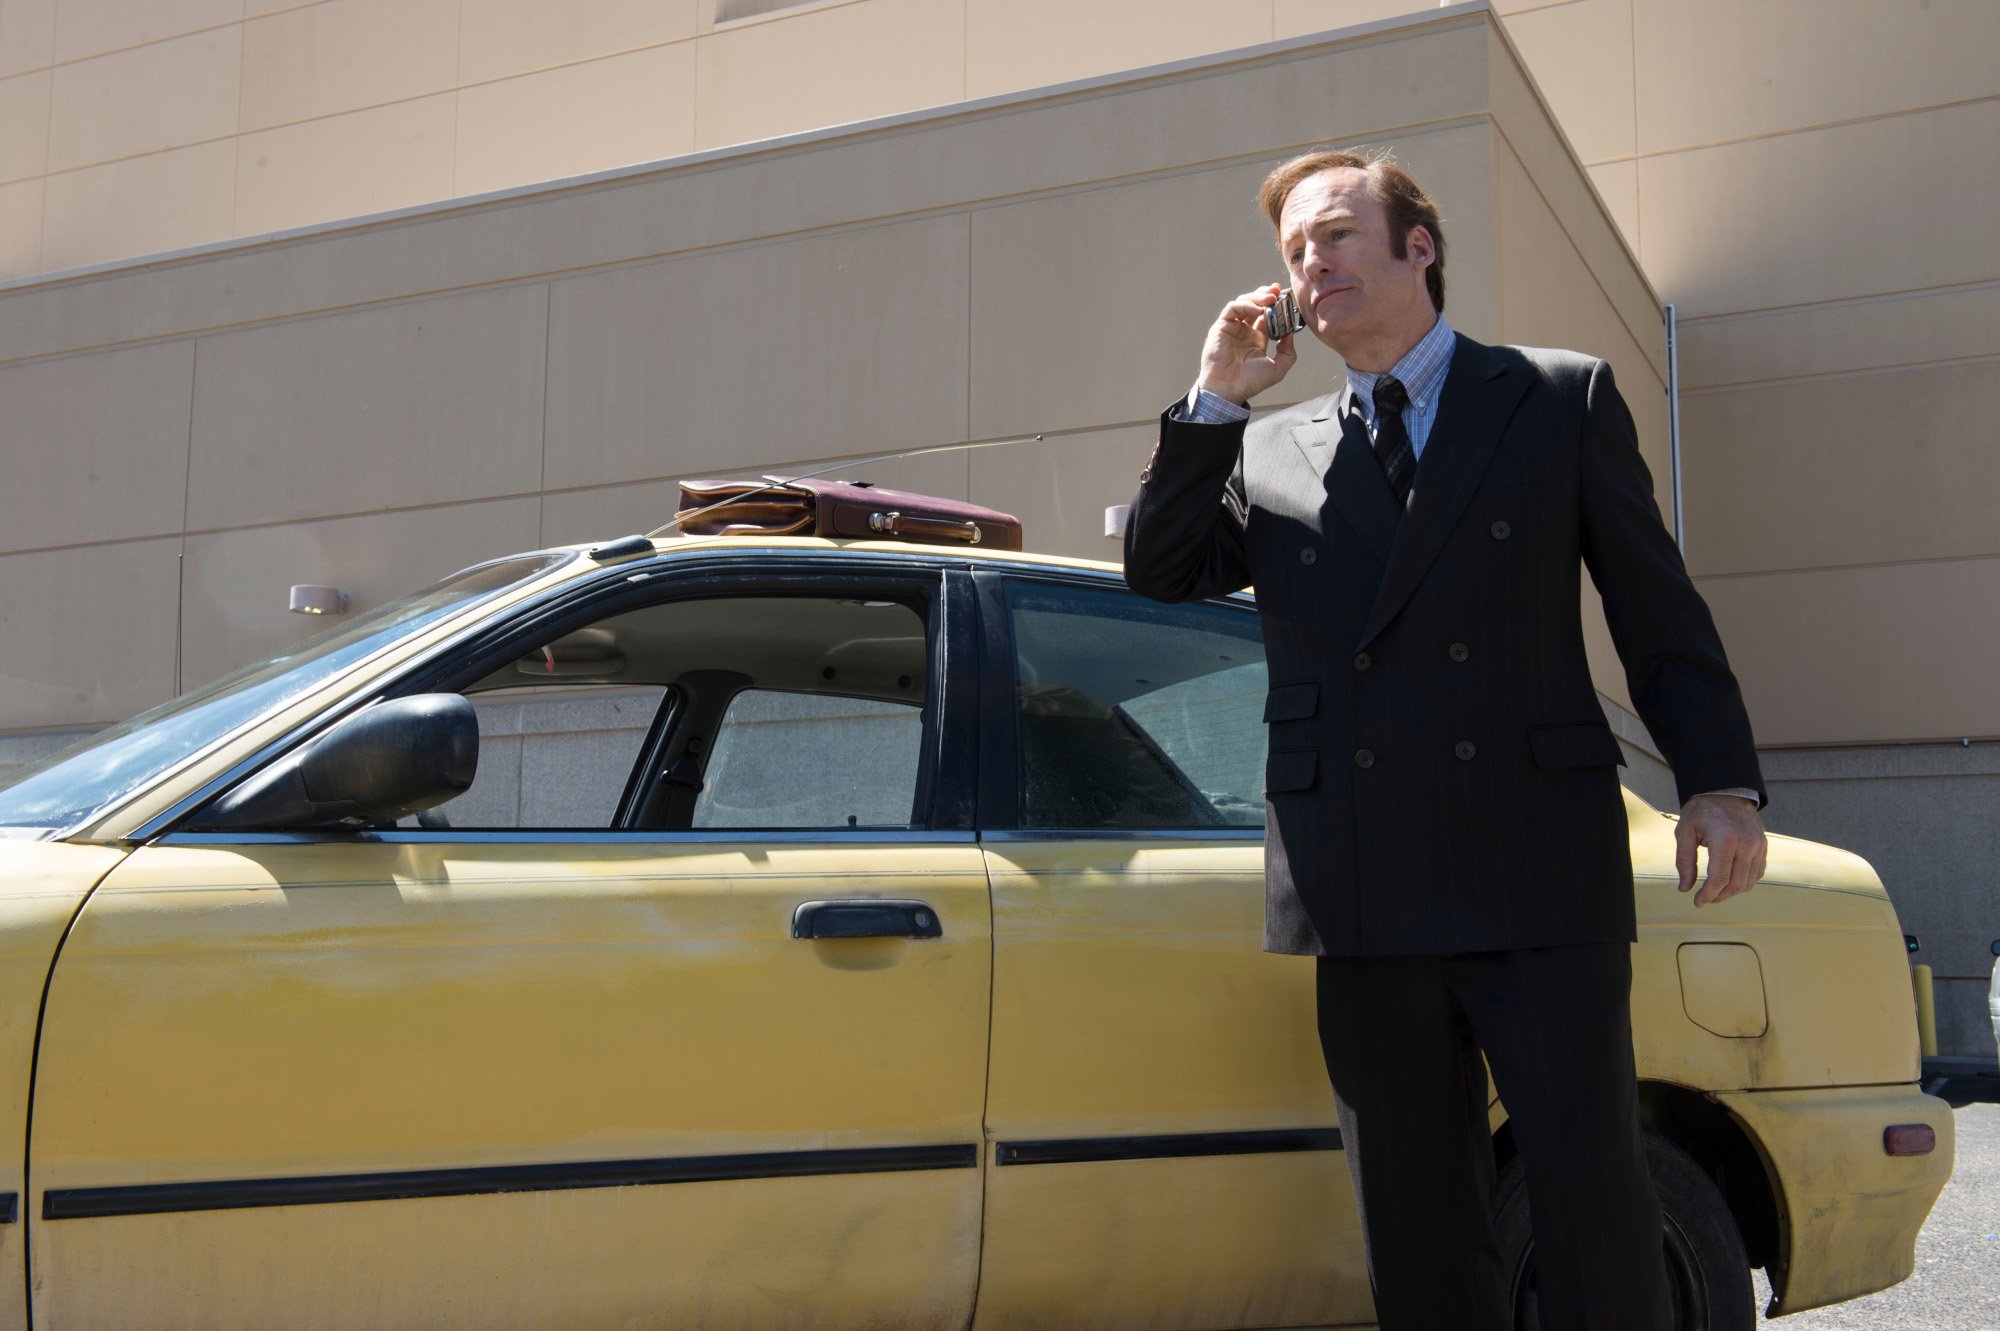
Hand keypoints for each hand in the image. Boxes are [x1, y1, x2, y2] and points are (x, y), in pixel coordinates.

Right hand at [1195, 284, 1297, 404]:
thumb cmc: (1249, 382)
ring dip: (1257, 297)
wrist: (1229, 389)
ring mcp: (1232, 328)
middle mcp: (1244, 331)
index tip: (1286, 298)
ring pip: (1243, 303)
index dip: (1276, 306)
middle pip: (1255, 305)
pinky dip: (1246, 305)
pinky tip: (1258, 309)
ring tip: (1271, 297)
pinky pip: (1233, 308)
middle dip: (1266, 295)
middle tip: (1278, 290)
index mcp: (1256, 339)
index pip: (1266, 316)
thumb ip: (1288, 353)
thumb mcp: (1277, 369)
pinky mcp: (1221, 327)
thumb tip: (1291, 334)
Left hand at [1675, 793, 1766, 906]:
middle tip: (1705, 898)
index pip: (1719, 879)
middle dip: (1719, 896)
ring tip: (1715, 891)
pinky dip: (1744, 882)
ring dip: (1732, 892)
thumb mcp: (1684, 832)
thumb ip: (1684, 861)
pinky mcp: (1764, 846)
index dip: (1708, 895)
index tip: (1698, 902)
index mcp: (1725, 840)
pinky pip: (1757, 873)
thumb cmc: (1702, 811)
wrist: (1726, 791)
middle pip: (1736, 884)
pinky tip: (1730, 880)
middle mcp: (1746, 844)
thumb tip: (1685, 888)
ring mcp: (1758, 845)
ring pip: (1748, 882)